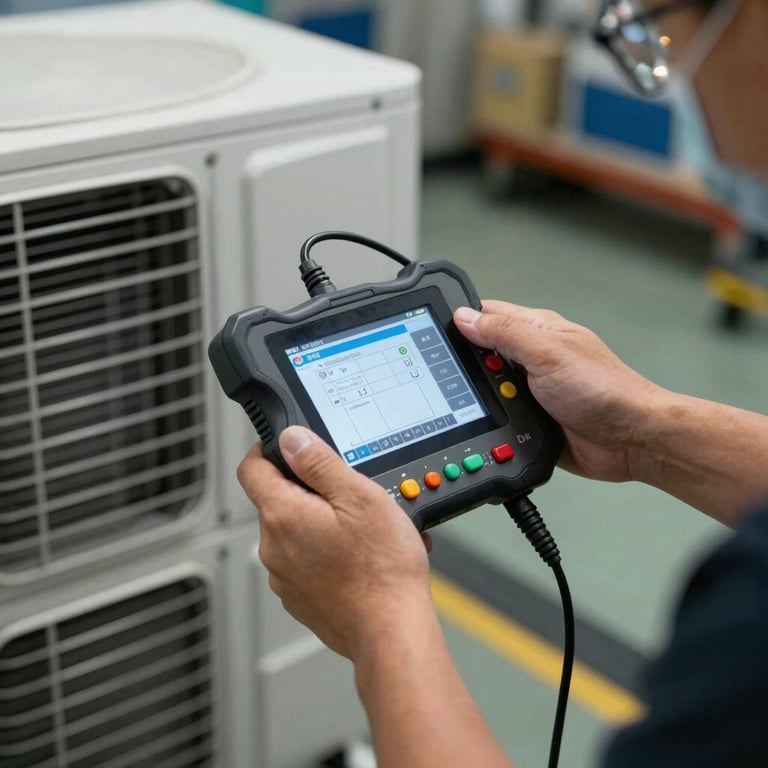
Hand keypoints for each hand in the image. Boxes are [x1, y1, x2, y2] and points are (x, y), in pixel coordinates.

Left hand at [237, 426, 432, 659]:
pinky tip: (361, 558)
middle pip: (279, 501)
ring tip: (365, 532)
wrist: (392, 632)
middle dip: (310, 491)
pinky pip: (307, 563)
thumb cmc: (381, 568)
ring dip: (322, 524)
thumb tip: (291, 439)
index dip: (268, 450)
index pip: (251, 469)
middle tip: (351, 495)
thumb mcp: (359, 496)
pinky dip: (328, 554)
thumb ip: (319, 462)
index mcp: (282, 515)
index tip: (288, 447)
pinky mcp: (300, 599)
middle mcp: (274, 548)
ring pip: (296, 533)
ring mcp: (285, 578)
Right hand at [454, 301, 664, 481]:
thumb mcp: (548, 353)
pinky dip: (492, 422)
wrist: (631, 440)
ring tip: (483, 405)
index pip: (487, 314)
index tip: (435, 331)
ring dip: (480, 399)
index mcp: (536, 330)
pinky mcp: (531, 419)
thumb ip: (505, 333)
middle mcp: (531, 357)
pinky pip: (499, 418)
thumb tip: (465, 317)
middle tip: (465, 379)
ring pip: (486, 389)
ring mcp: (531, 390)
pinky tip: (491, 426)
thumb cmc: (605, 390)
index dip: (461, 319)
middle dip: (466, 367)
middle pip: (480, 355)